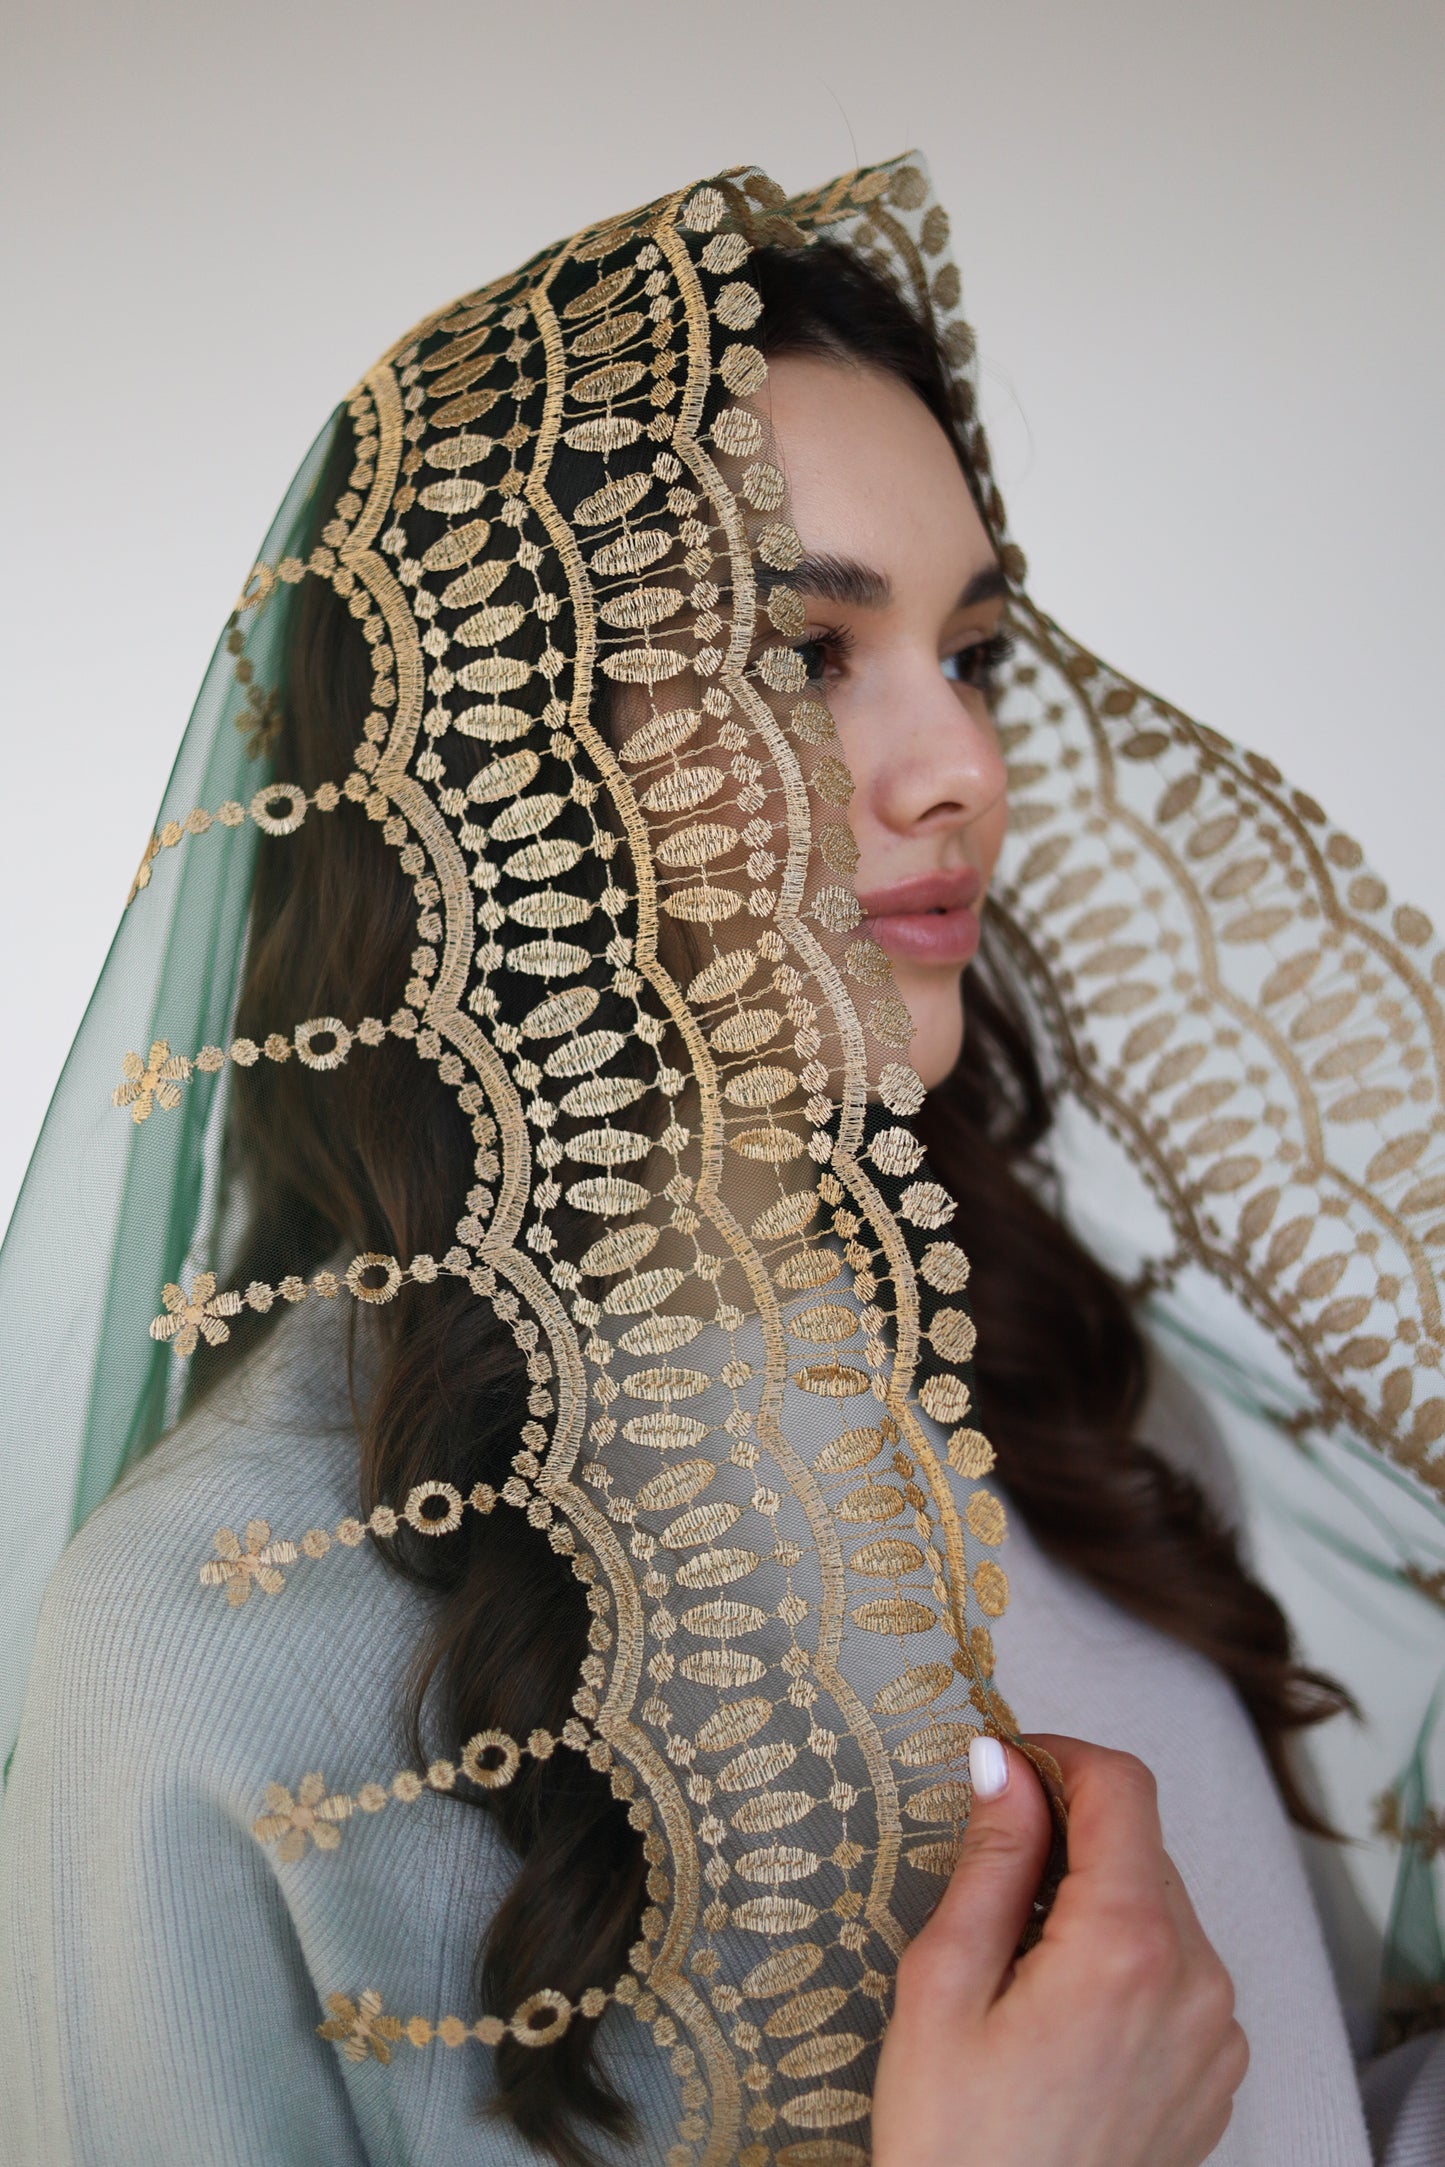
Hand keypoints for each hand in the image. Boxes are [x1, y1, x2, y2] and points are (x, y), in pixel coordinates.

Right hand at [871, 1734, 1247, 2166]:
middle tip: (989, 1871)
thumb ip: (990, 1859)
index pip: (1124, 1786)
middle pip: (1143, 1843)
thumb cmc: (957, 2141)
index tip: (1003, 1767)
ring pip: (1163, 1904)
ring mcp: (1217, 2030)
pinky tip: (1059, 2005)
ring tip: (1019, 1954)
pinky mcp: (1217, 2070)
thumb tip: (1003, 1761)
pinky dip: (1126, 1954)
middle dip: (1070, 1830)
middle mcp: (1197, 1978)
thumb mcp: (943, 1983)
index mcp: (1128, 1945)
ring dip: (1098, 1894)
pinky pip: (1180, 1969)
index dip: (1059, 1755)